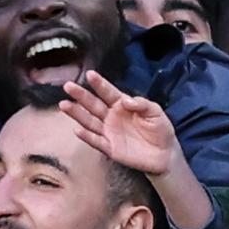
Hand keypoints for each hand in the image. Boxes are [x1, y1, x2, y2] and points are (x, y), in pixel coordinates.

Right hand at [61, 71, 179, 177]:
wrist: (165, 154)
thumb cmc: (160, 129)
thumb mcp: (155, 112)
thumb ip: (141, 104)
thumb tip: (124, 101)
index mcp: (122, 104)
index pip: (108, 92)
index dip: (99, 84)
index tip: (90, 74)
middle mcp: (112, 116)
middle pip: (93, 104)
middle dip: (81, 95)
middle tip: (68, 86)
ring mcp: (110, 132)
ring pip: (90, 121)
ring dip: (77, 114)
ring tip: (64, 104)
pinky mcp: (110, 148)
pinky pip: (96, 141)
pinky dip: (87, 136)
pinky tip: (77, 129)